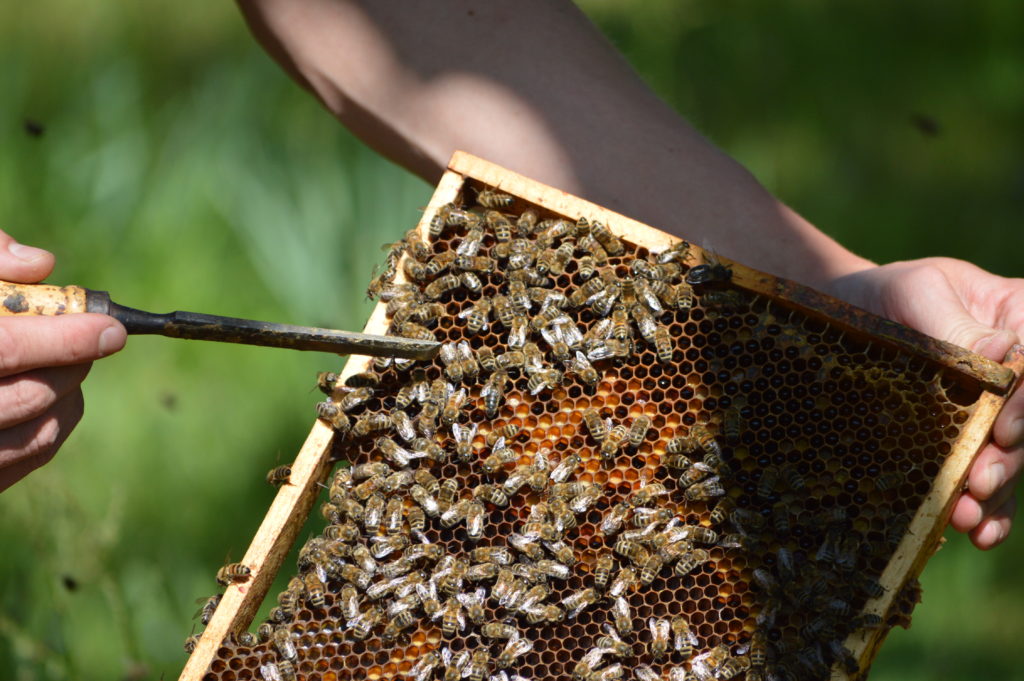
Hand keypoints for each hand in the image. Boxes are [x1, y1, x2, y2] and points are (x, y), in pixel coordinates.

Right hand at [0, 231, 126, 492]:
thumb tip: (41, 265)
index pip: (4, 348)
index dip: (63, 339)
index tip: (110, 329)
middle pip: (27, 397)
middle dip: (71, 365)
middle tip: (95, 339)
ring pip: (33, 435)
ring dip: (66, 395)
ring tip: (67, 363)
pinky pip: (25, 460)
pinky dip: (51, 426)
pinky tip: (52, 396)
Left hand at [833, 257, 1023, 548]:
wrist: (842, 321)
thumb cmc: (884, 297)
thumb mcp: (914, 292)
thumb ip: (952, 321)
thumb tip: (1000, 351)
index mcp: (1020, 324)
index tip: (1001, 430)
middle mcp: (1018, 377)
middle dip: (1009, 459)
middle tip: (979, 484)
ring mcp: (993, 416)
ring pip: (1010, 460)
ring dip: (996, 494)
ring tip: (968, 518)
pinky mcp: (966, 447)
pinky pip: (988, 484)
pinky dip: (988, 511)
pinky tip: (976, 532)